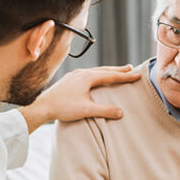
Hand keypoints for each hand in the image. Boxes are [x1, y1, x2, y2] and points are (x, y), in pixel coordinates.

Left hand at [19, 65, 139, 132]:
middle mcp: (82, 73)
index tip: (137, 75)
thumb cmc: (63, 108)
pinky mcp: (69, 81)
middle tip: (130, 68)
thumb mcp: (86, 110)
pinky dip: (97, 75)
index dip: (125, 76)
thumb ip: (105, 110)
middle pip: (104, 70)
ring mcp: (74, 76)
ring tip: (115, 72)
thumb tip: (121, 112)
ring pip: (95, 71)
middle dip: (118, 70)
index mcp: (88, 77)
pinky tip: (95, 79)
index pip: (111, 76)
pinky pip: (88, 75)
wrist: (42, 106)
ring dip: (107, 71)